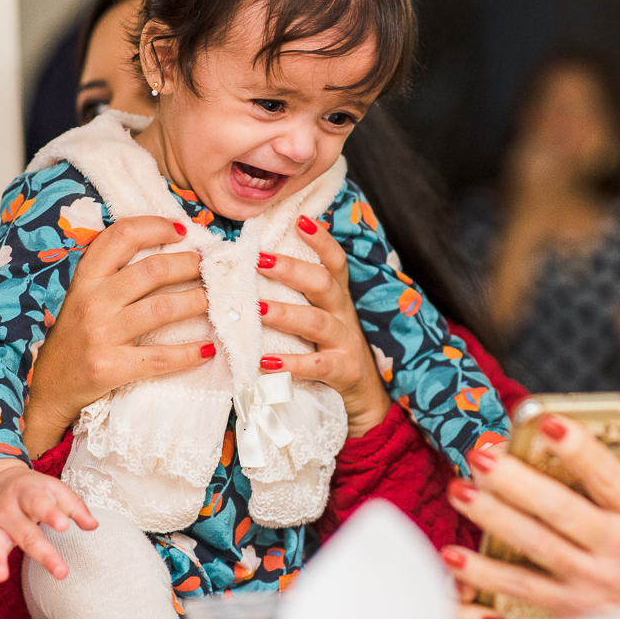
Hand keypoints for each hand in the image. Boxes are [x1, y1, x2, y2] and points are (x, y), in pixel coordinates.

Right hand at [0, 458, 97, 592]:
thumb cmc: (33, 488)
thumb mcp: (55, 489)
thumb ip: (74, 506)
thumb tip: (92, 526)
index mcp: (27, 492)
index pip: (39, 503)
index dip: (51, 514)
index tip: (64, 526)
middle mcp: (8, 509)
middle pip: (25, 531)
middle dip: (42, 552)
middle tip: (61, 571)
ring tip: (1, 577)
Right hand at [24, 216, 214, 457]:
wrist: (49, 388)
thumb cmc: (76, 336)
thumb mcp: (84, 296)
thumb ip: (115, 274)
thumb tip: (170, 250)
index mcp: (86, 278)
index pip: (121, 236)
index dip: (154, 227)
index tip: (181, 229)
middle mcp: (92, 301)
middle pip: (152, 271)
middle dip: (189, 265)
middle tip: (209, 269)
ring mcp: (100, 334)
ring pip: (162, 309)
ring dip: (197, 302)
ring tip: (214, 301)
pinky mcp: (110, 367)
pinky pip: (159, 358)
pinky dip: (188, 353)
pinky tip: (207, 349)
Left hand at [255, 215, 391, 437]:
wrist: (363, 399)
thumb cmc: (328, 352)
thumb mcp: (319, 319)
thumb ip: (297, 296)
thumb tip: (256, 265)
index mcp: (336, 298)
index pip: (334, 261)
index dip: (320, 239)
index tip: (300, 219)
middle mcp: (343, 314)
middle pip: (322, 283)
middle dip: (291, 269)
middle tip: (258, 260)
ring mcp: (345, 343)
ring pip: (317, 321)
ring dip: (286, 314)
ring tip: (258, 310)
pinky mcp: (343, 372)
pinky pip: (317, 366)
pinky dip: (291, 365)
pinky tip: (266, 363)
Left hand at [443, 415, 619, 616]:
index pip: (611, 478)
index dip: (580, 451)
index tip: (550, 424)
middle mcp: (617, 551)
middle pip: (560, 512)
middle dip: (517, 482)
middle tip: (482, 455)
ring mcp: (590, 583)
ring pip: (533, 548)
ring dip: (492, 519)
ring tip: (460, 491)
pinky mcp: (568, 608)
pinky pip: (520, 591)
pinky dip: (485, 576)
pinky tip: (455, 558)